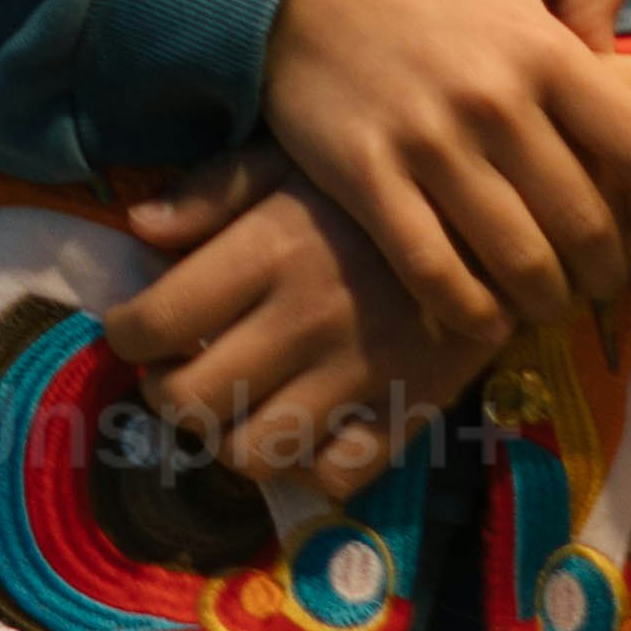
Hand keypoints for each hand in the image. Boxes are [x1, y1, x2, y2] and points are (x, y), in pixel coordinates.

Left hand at [96, 166, 468, 489]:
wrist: (505, 209)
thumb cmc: (383, 176)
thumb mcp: (297, 152)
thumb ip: (215, 189)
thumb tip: (137, 229)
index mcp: (267, 250)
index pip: (155, 321)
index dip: (124, 332)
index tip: (131, 325)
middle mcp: (302, 323)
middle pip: (189, 401)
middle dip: (164, 390)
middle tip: (174, 365)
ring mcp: (354, 378)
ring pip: (249, 453)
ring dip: (225, 435)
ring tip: (233, 400)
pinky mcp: (405, 415)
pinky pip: (332, 479)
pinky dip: (306, 464)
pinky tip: (301, 425)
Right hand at [258, 0, 630, 342]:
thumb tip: (622, 49)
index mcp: (542, 47)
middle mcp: (495, 104)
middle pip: (584, 226)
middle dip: (606, 269)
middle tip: (600, 278)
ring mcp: (430, 148)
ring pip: (520, 265)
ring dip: (548, 302)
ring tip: (550, 302)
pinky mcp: (369, 181)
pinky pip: (437, 275)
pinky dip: (474, 315)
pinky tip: (487, 319)